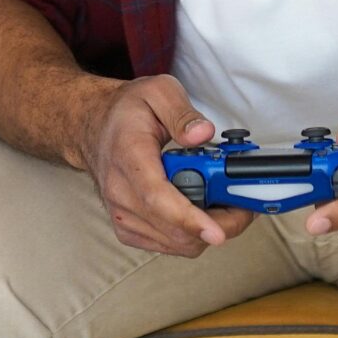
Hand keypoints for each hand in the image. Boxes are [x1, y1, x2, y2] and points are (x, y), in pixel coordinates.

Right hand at [77, 74, 253, 256]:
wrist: (92, 127)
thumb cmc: (125, 112)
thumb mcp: (158, 92)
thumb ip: (182, 113)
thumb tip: (204, 134)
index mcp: (129, 156)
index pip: (157, 198)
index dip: (190, 219)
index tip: (218, 232)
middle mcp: (121, 193)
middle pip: (175, 229)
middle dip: (220, 222)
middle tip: (245, 202)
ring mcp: (122, 215)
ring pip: (177, 244)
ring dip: (210, 229)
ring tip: (228, 202)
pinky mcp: (128, 229)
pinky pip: (169, 246)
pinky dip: (193, 236)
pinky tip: (205, 212)